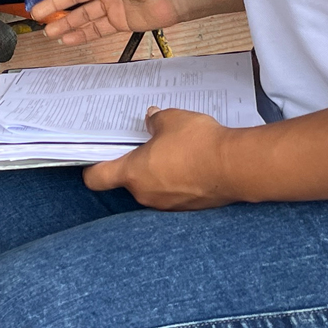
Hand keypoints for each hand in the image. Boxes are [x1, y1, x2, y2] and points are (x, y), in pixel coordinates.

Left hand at [83, 107, 234, 208]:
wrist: (235, 167)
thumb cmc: (197, 143)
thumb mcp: (171, 119)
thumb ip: (155, 121)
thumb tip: (151, 120)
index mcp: (132, 173)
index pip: (97, 179)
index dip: (93, 167)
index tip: (98, 157)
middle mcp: (145, 194)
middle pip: (128, 181)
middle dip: (137, 164)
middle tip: (149, 144)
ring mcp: (167, 205)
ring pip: (153, 187)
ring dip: (159, 173)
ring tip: (177, 152)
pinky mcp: (188, 208)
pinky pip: (175, 193)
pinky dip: (179, 181)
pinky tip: (193, 164)